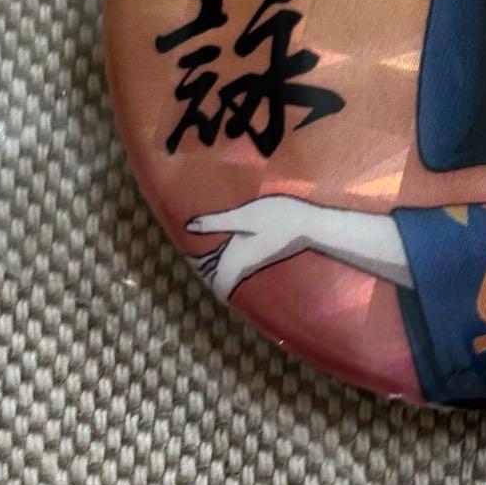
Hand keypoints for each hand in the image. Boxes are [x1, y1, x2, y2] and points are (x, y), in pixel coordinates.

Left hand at [186, 196, 315, 300]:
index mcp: (230, 260)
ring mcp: (249, 261)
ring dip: (210, 254)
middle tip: (183, 240)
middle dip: (197, 258)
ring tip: (199, 238)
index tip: (173, 245)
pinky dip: (223, 251)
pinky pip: (233, 257)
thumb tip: (188, 227)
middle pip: (210, 268)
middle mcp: (238, 265)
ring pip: (222, 263)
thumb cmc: (279, 218)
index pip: (200, 267)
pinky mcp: (258, 254)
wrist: (312, 227)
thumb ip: (216, 222)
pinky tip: (223, 238)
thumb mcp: (244, 216)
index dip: (187, 258)